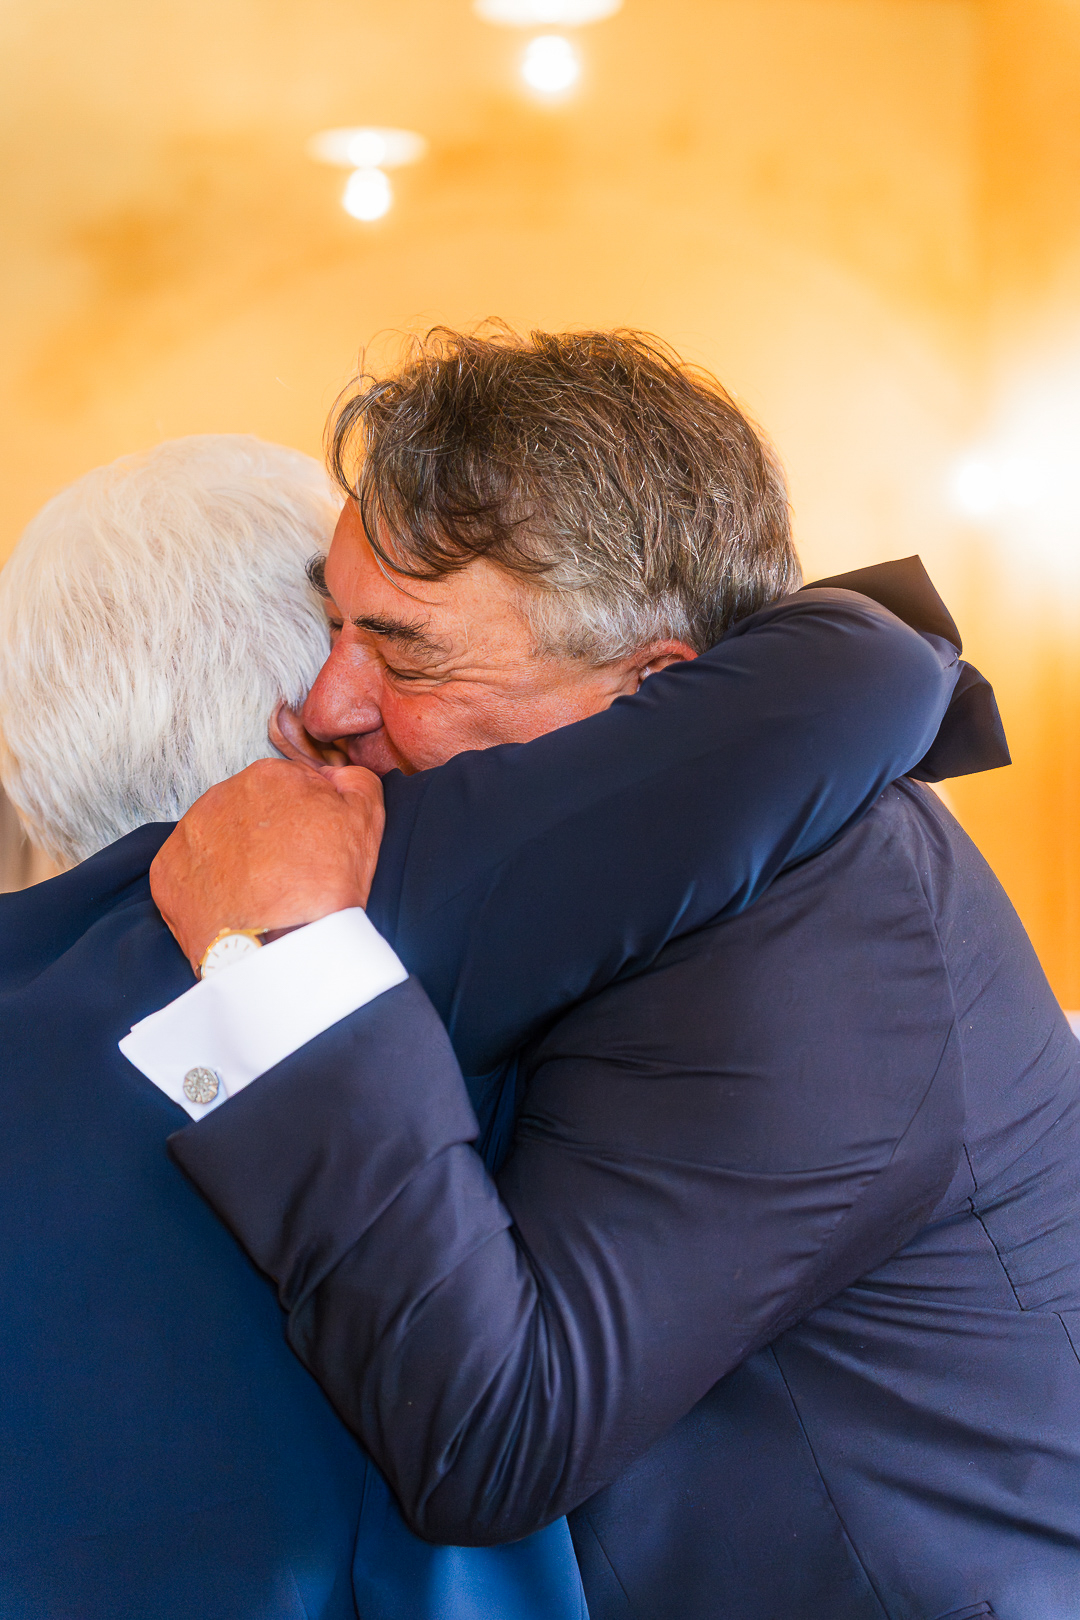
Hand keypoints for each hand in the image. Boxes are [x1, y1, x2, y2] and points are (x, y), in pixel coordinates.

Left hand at [150, 757, 384, 975]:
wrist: (284, 949)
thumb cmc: (327, 886)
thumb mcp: (366, 818)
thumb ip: (354, 779)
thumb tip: (334, 776)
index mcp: (270, 776)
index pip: (289, 788)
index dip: (305, 820)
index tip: (312, 849)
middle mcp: (221, 794)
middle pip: (249, 811)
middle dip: (265, 836)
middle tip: (287, 875)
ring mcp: (188, 834)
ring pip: (216, 839)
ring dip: (234, 858)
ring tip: (258, 895)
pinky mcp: (166, 873)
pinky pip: (188, 872)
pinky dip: (206, 886)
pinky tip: (232, 906)